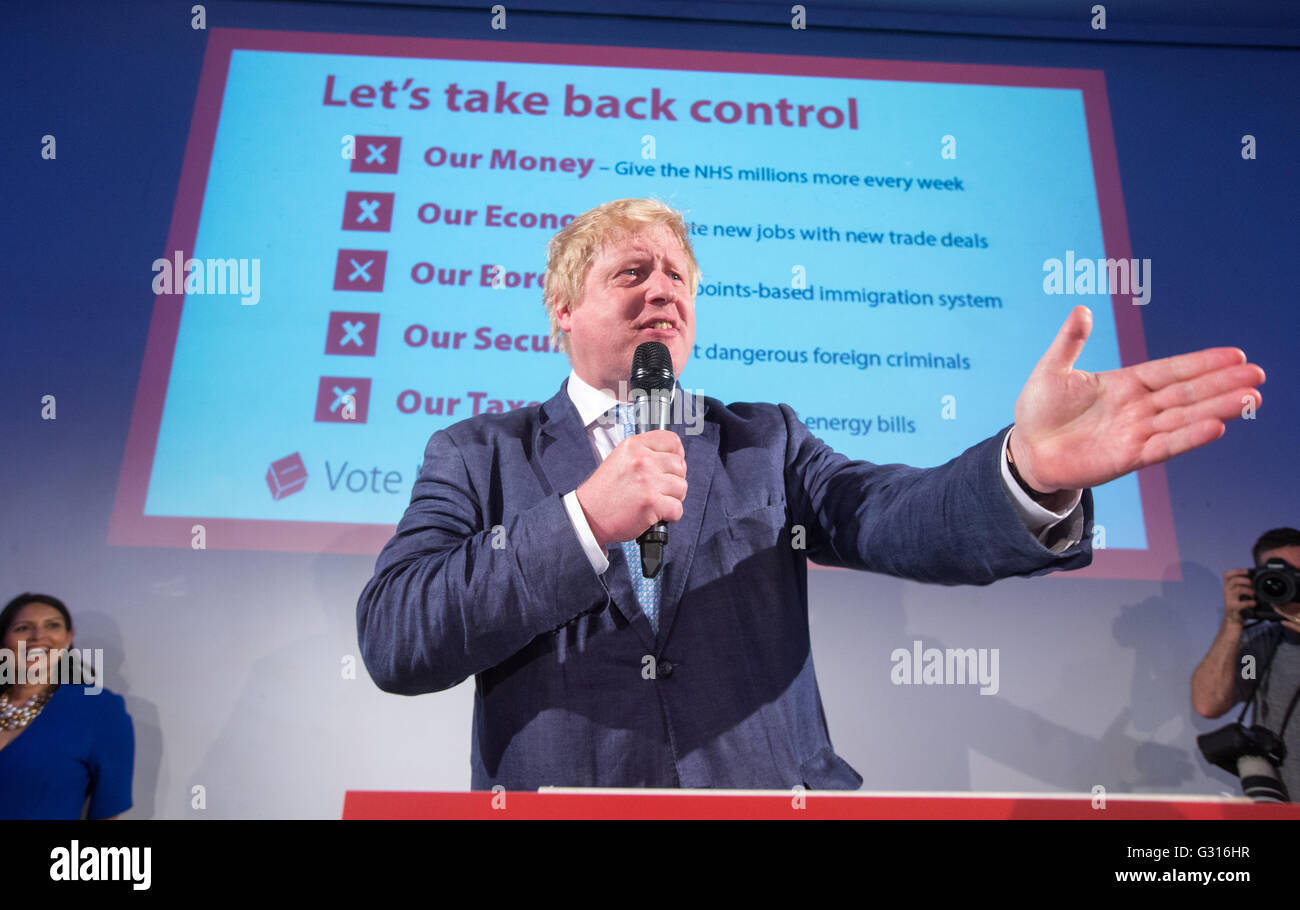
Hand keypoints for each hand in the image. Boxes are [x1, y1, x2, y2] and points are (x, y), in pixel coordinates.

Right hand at [576, 430, 686, 548]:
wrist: (589, 516)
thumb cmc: (603, 492)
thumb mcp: (619, 459)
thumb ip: (644, 454)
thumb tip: (673, 457)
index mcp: (633, 446)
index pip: (672, 440)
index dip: (677, 453)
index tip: (672, 464)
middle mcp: (642, 460)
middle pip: (679, 465)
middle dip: (674, 479)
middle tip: (660, 489)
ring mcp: (648, 481)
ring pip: (681, 487)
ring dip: (673, 498)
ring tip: (656, 501)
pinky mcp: (652, 503)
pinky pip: (677, 508)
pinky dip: (671, 515)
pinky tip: (657, 514)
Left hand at [1009, 305, 1264, 492]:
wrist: (1026, 449)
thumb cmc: (1039, 409)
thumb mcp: (1052, 369)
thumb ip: (1070, 342)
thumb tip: (1081, 310)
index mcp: (1124, 384)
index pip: (1171, 371)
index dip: (1202, 363)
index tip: (1235, 355)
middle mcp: (1137, 408)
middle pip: (1188, 393)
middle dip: (1223, 384)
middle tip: (1258, 375)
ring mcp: (1135, 433)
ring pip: (1184, 418)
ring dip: (1217, 409)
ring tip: (1250, 399)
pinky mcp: (1128, 457)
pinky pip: (1164, 446)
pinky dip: (1189, 437)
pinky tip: (1216, 426)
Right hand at [1222, 568, 1254, 625]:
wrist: (1233, 620)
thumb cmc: (1239, 606)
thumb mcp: (1238, 594)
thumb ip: (1243, 587)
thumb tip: (1256, 579)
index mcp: (1228, 587)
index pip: (1227, 575)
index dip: (1237, 571)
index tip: (1247, 571)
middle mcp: (1227, 592)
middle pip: (1233, 581)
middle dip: (1245, 580)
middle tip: (1252, 584)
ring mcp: (1229, 600)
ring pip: (1238, 590)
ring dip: (1249, 591)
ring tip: (1255, 594)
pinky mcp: (1233, 608)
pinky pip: (1242, 603)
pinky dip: (1251, 602)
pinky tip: (1254, 603)